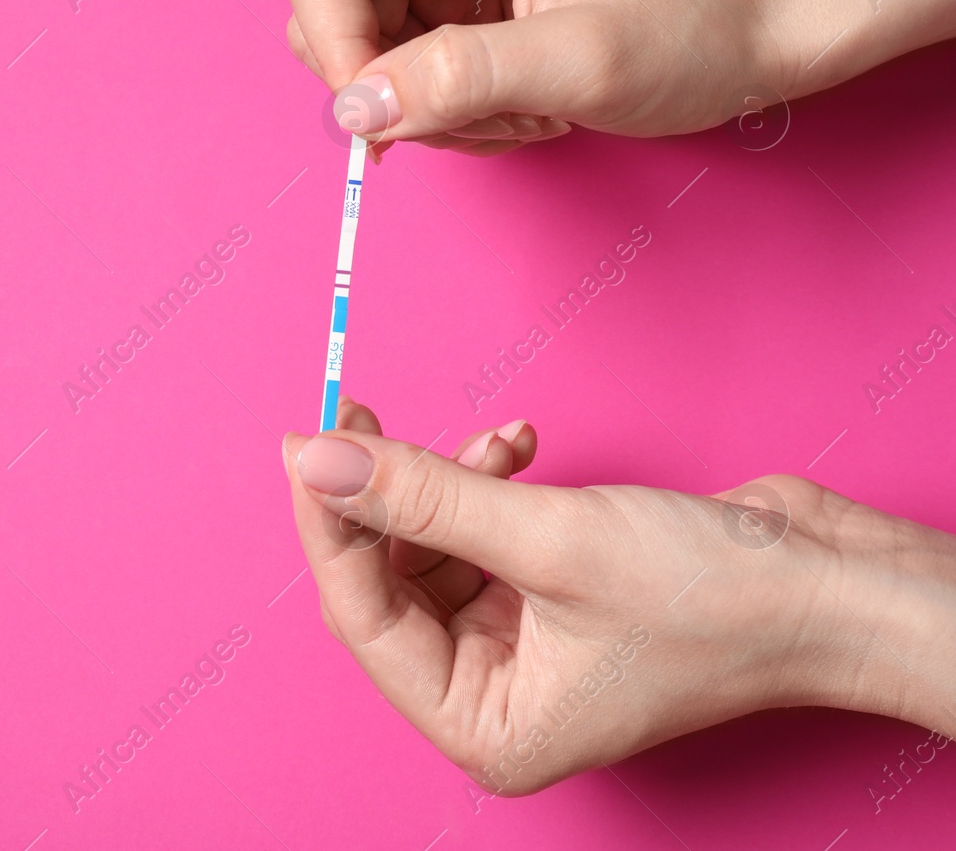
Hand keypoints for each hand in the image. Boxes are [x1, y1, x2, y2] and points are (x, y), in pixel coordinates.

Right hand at [275, 0, 799, 156]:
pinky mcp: (458, 4)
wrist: (757, 34)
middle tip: (478, 115)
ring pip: (365, 56)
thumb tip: (354, 112)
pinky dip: (451, 113)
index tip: (388, 119)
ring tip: (521, 111)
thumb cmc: (692, 27)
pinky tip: (522, 108)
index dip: (334, 45)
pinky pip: (404, 76)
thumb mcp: (579, 59)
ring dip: (430, 109)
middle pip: (330, 12)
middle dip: (390, 86)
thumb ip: (459, 79)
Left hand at [283, 398, 955, 792]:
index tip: (307, 442)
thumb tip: (317, 458)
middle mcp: (492, 696)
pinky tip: (524, 446)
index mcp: (485, 725)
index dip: (329, 524)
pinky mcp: (546, 597)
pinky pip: (480, 536)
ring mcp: (519, 646)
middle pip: (391, 580)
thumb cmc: (715, 599)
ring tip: (495, 445)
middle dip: (386, 496)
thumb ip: (422, 496)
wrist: (831, 584)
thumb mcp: (548, 538)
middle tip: (363, 413)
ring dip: (449, 484)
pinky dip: (489, 486)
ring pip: (433, 548)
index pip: (364, 617)